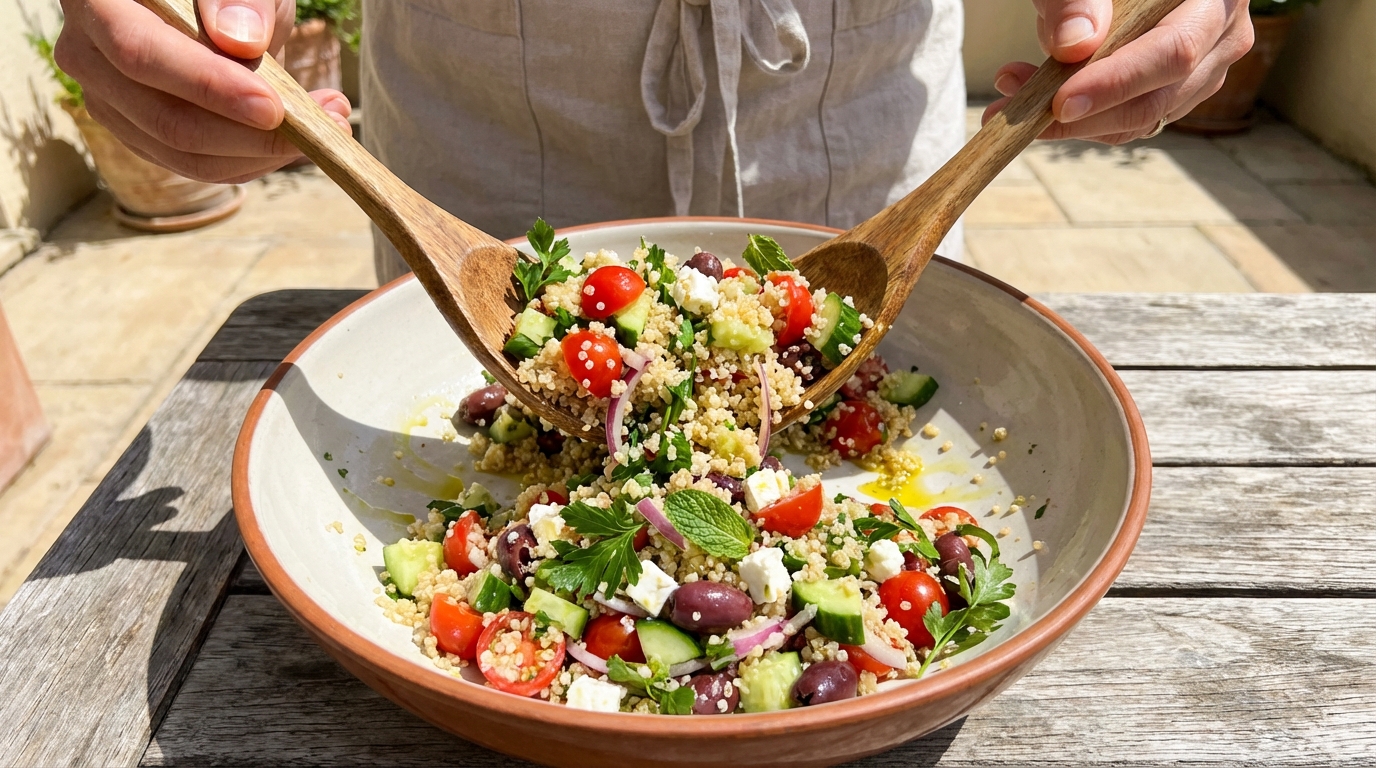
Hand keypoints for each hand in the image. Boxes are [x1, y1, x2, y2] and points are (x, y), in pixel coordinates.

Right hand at [55, 0, 351, 182]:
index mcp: (96, 0)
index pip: (139, 51)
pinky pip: (197, 165)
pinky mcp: (139, 133)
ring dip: (263, 152)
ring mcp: (107, 100)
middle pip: (163, 117)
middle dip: (250, 134)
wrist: (216, 5)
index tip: (273, 107)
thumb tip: (240, 42)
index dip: (206, 85)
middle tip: (325, 121)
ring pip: (182, 153)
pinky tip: (298, 139)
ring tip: (328, 123)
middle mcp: (86, 53)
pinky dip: (253, 160)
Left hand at [983, 0, 1254, 143]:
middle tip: (1016, 111)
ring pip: (1143, 118)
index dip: (1118, 81)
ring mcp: (1206, 68)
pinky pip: (1131, 121)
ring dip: (1073, 121)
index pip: (1175, 49)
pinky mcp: (1177, 92)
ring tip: (1012, 96)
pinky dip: (1082, 121)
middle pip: (1159, 96)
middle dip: (1083, 113)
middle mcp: (1224, 34)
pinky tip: (1035, 101)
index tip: (1061, 103)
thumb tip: (1074, 45)